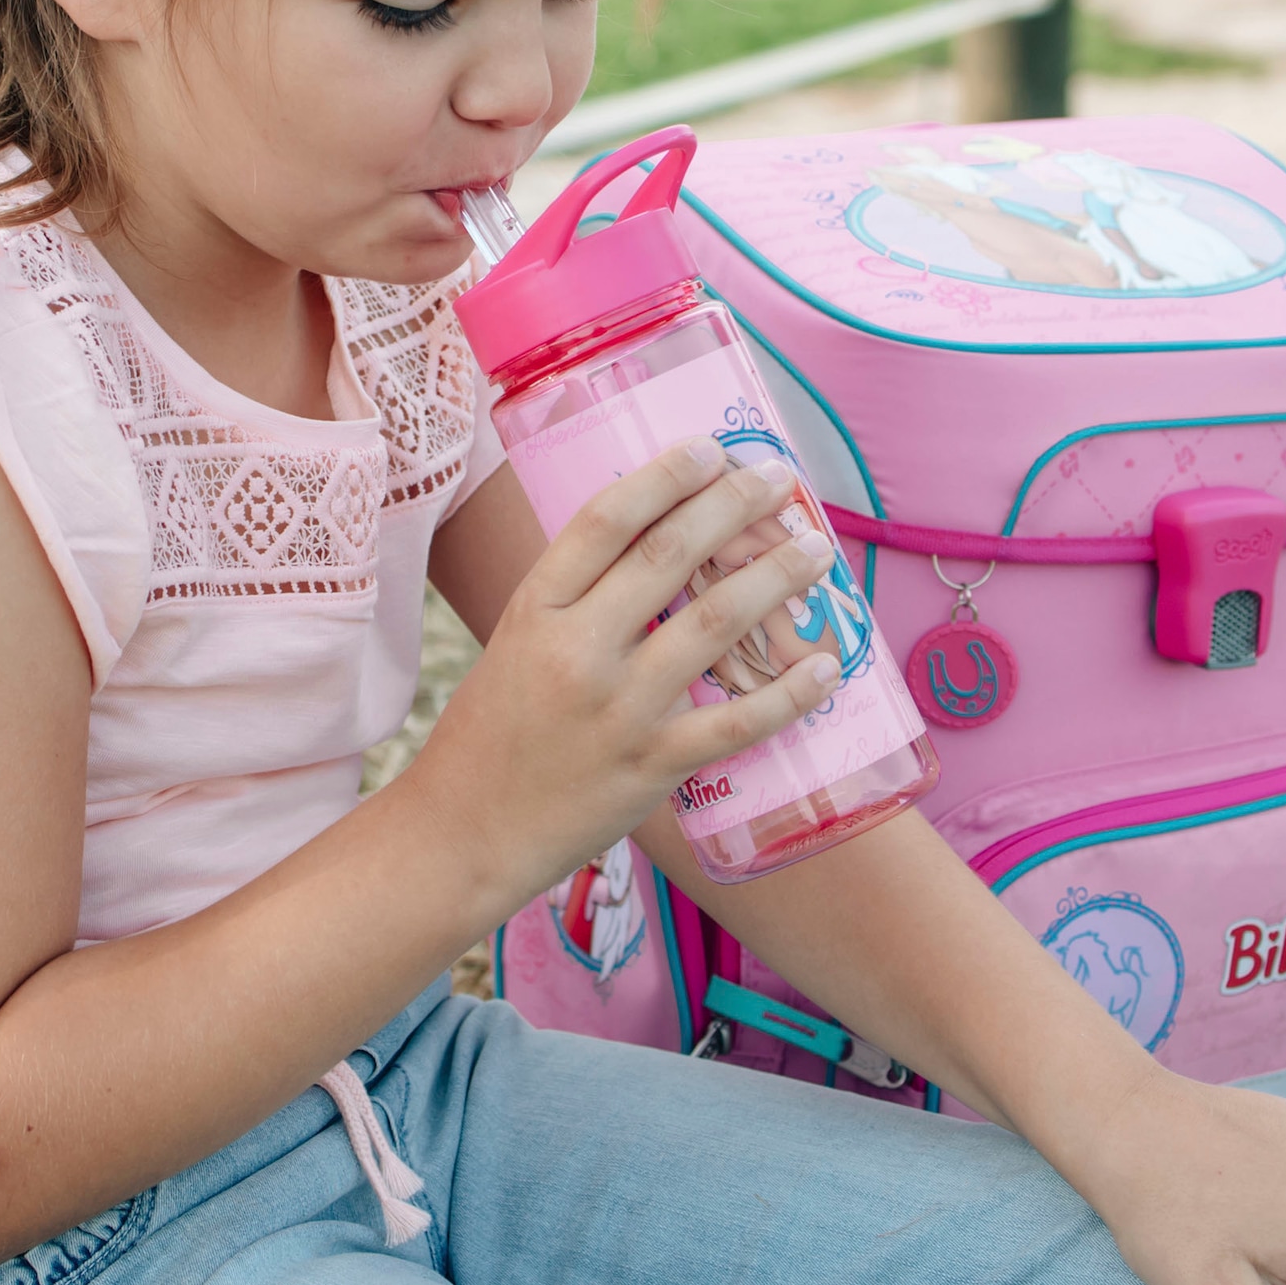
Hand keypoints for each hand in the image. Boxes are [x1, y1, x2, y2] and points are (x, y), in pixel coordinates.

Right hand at [410, 440, 841, 902]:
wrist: (463, 835)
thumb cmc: (490, 735)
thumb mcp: (514, 645)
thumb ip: (576, 602)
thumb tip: (656, 544)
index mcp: (534, 611)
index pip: (604, 521)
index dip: (663, 477)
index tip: (709, 448)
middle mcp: (575, 651)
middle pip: (667, 556)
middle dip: (733, 507)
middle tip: (779, 479)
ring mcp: (617, 711)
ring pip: (713, 625)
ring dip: (773, 578)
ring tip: (814, 547)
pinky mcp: (650, 768)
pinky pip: (734, 722)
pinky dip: (787, 693)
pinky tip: (823, 666)